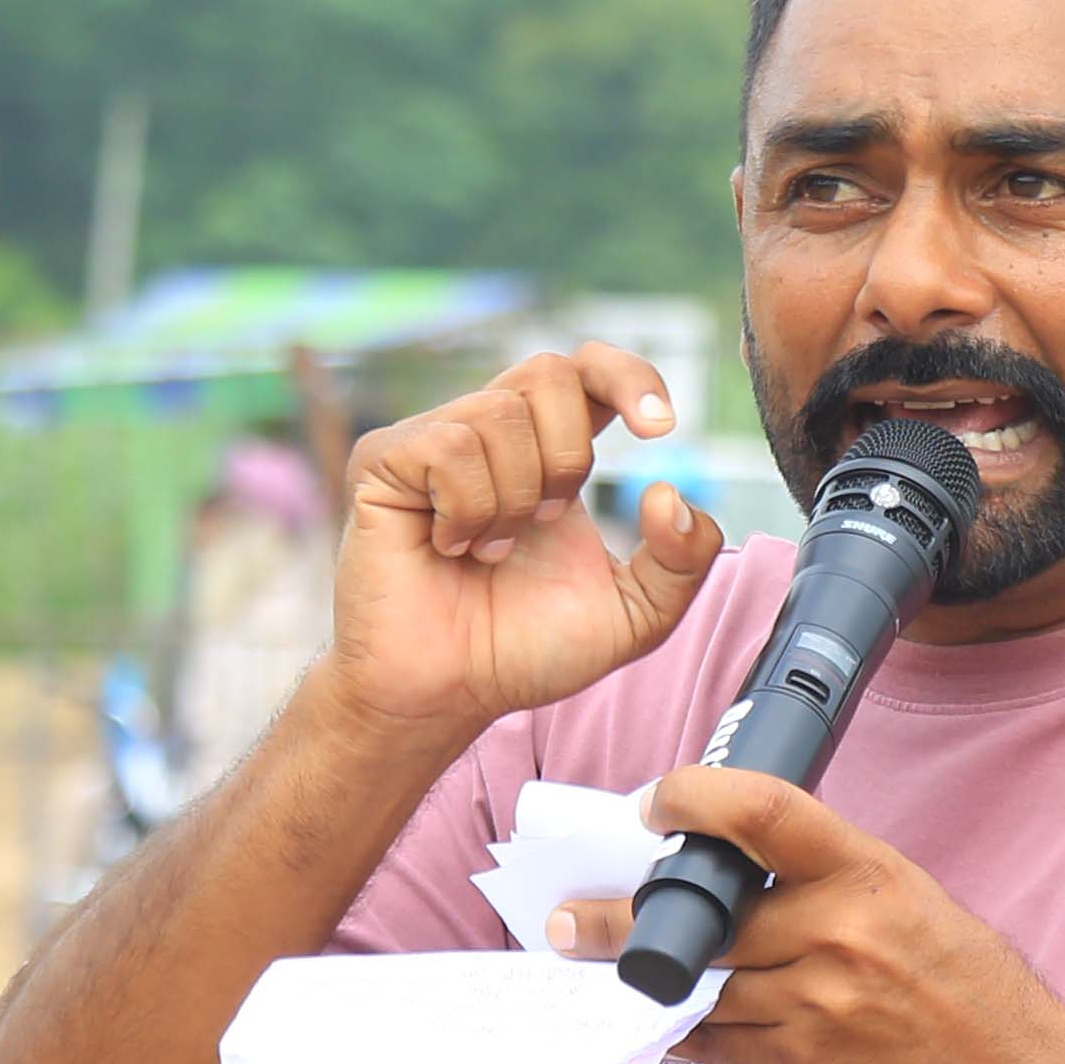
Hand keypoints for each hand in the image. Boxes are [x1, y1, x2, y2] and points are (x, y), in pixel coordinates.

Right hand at [321, 346, 725, 748]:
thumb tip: (669, 492)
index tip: (659, 429)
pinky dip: (466, 510)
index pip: (590, 370)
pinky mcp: (383, 459)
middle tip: (544, 525)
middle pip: (550, 373)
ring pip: (500, 414)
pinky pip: (449, 447)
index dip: (629, 377)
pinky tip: (447, 546)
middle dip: (566, 458)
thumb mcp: (632, 616)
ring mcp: (432, 438)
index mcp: (549, 451)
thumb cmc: (522, 651)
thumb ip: (680, 562)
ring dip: (513, 501)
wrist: (445, 693)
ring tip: (488, 552)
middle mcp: (491, 432)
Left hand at [548, 766, 1064, 1063]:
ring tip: (630, 977)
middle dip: (621, 922)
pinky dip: (702, 1033)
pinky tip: (694, 1022)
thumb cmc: (950, 973)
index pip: (763, 812)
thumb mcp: (901, 892)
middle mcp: (837, 933)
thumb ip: (818, 875)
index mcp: (864, 872)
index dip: (693, 797)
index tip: (651, 804)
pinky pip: (722, 1045)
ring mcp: (816, 1006)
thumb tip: (718, 863)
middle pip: (701, 920)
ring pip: (703, 990)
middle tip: (567, 923)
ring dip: (661, 987)